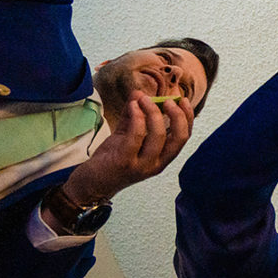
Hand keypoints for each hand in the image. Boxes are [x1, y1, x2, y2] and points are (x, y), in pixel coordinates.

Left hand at [60, 93, 192, 204]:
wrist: (90, 184)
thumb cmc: (111, 161)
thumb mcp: (126, 136)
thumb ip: (134, 116)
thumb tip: (139, 93)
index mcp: (162, 158)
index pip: (184, 137)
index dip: (187, 117)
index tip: (181, 100)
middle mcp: (157, 164)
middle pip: (179, 137)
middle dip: (177, 115)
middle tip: (167, 100)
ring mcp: (142, 165)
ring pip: (158, 135)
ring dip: (153, 112)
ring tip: (143, 99)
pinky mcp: (125, 162)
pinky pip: (136, 137)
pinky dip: (137, 118)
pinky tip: (133, 106)